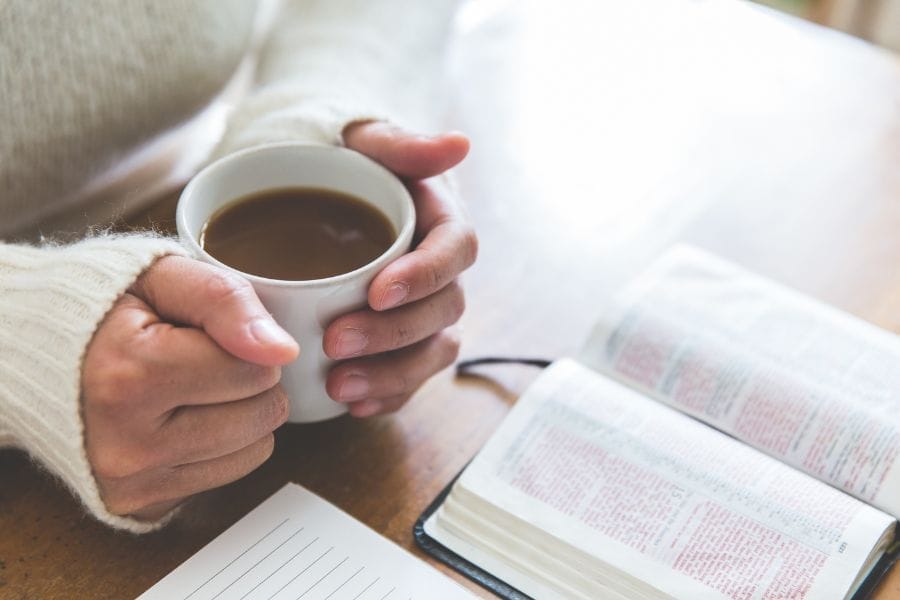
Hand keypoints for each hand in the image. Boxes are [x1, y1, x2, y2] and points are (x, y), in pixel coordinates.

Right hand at [81, 256, 298, 520]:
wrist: (40, 359)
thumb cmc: (108, 313)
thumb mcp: (162, 276)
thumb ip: (225, 301)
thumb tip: (282, 350)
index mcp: (130, 376)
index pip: (255, 369)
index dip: (244, 342)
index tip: (205, 335)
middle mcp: (127, 443)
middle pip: (263, 413)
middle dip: (249, 380)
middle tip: (201, 362)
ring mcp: (133, 482)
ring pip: (257, 449)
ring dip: (241, 413)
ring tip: (192, 389)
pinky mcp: (144, 505)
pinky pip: (230, 475)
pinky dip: (221, 446)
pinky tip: (182, 420)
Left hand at [324, 122, 476, 416]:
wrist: (327, 187)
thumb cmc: (349, 163)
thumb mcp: (368, 141)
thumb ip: (403, 144)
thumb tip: (459, 143)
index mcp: (443, 222)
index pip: (455, 251)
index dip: (425, 275)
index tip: (378, 291)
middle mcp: (443, 273)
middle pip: (443, 311)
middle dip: (394, 334)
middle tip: (336, 340)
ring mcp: (426, 312)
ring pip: (431, 352)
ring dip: (392, 375)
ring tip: (338, 386)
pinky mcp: (404, 342)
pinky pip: (409, 378)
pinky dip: (386, 395)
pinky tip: (350, 407)